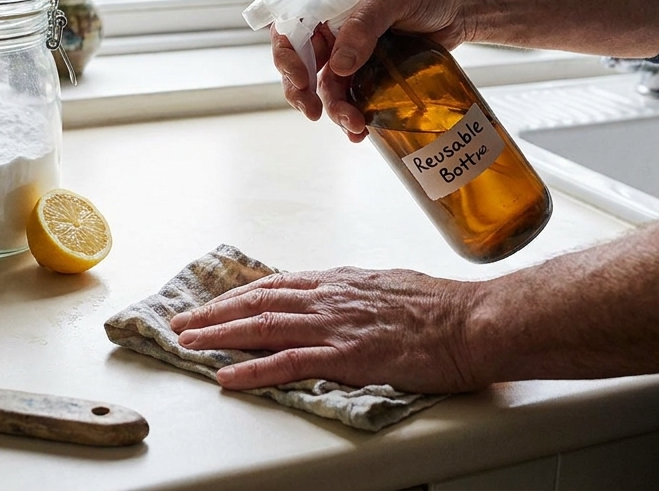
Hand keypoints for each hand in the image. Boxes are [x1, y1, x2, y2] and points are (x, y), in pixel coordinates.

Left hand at [168, 267, 480, 393]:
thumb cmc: (444, 308)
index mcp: (340, 282)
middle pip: (257, 302)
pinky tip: (228, 376)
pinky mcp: (348, 356)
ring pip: (262, 327)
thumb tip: (345, 298)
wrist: (475, 322)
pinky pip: (289, 362)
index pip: (276, 285)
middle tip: (183, 323)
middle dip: (215, 313)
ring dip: (219, 336)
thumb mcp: (391, 288)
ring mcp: (336, 326)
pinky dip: (253, 369)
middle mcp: (330, 298)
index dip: (239, 295)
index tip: (214, 303)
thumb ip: (359, 294)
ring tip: (188, 344)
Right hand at [273, 0, 474, 139]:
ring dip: (334, 109)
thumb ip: (365, 23)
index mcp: (328, 2)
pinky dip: (354, 115)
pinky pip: (353, 96)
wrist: (465, 3)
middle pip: (302, 63)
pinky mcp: (372, 72)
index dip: (287, 56)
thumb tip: (339, 66)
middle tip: (314, 112)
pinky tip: (362, 130)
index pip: (290, 28)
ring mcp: (352, 52)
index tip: (303, 80)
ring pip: (328, 86)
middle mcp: (334, 28)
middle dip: (303, 92)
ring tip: (354, 126)